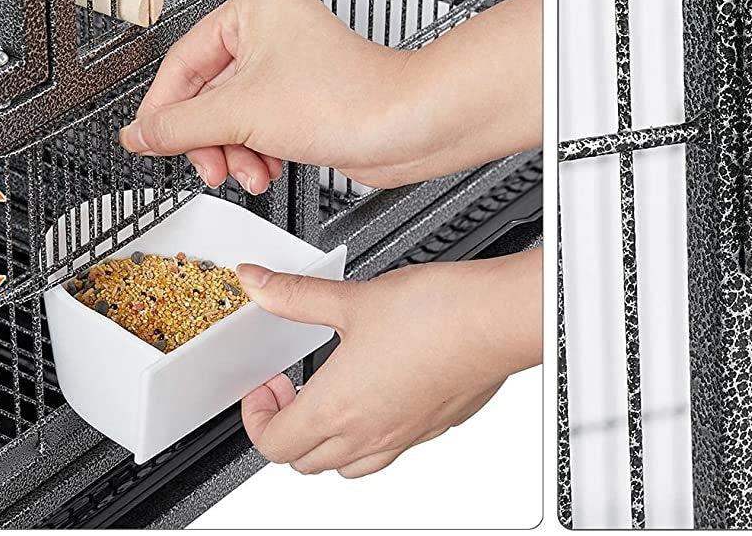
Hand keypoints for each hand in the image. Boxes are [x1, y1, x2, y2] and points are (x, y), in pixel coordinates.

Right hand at [118, 0, 423, 193]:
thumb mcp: (240, 114)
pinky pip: (256, 125)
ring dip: (233, 151)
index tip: (147, 142)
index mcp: (253, 6)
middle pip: (205, 93)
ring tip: (248, 172)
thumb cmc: (348, 97)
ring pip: (230, 114)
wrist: (405, 125)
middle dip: (209, 138)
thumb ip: (178, 126)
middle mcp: (270, 27)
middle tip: (210, 166)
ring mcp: (287, 61)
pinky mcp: (302, 94)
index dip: (163, 110)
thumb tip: (138, 133)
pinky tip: (267, 168)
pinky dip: (255, 151)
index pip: (182, 62)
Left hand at [239, 248, 541, 476]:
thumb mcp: (352, 297)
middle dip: (286, 428)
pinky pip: (386, 452)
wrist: (495, 321)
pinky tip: (378, 394)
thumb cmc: (435, 313)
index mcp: (337, 408)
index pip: (272, 443)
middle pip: (303, 462)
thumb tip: (258, 283)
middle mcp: (366, 434)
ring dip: (325, 442)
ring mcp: (401, 437)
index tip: (266, 385)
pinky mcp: (431, 429)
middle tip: (291, 388)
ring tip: (329, 395)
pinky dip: (368, 437)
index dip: (257, 415)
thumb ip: (297, 295)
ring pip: (345, 467)